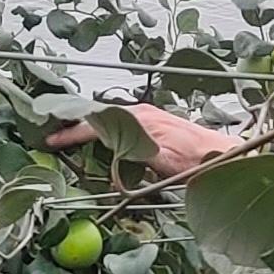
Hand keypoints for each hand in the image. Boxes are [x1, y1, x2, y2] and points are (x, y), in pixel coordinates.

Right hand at [45, 103, 239, 180]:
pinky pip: (119, 123)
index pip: (95, 124)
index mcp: (137, 118)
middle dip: (73, 122)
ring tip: (67, 134)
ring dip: (88, 126)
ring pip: (107, 118)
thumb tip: (108, 149)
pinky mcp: (153, 123)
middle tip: (51, 131)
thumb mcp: (160, 159)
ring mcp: (146, 116)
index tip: (51, 141)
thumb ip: (132, 152)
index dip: (70, 134)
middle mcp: (140, 112)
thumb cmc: (195, 161)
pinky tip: (99, 139)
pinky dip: (103, 129)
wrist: (221, 155)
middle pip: (97, 114)